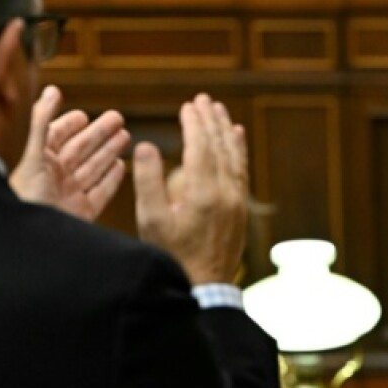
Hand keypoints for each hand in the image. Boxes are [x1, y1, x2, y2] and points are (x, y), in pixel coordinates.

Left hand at [10, 85, 129, 220]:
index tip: (82, 115)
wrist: (32, 238)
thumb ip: (43, 121)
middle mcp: (55, 177)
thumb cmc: (26, 196)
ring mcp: (70, 195)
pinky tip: (122, 167)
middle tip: (118, 118)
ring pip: (93, 168)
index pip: (56, 137)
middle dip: (99, 134)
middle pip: (81, 150)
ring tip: (126, 137)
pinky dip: (112, 179)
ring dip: (109, 151)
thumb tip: (53, 89)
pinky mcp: (83, 213)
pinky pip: (100, 192)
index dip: (68, 124)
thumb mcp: (34, 152)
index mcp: (39, 162)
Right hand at [133, 93, 247, 284]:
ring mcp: (237, 201)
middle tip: (204, 100)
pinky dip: (239, 151)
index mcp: (203, 193)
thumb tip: (145, 145)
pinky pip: (242, 172)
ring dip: (227, 132)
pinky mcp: (241, 209)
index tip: (188, 106)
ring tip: (220, 112)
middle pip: (221, 147)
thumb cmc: (171, 255)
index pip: (200, 147)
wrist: (205, 287)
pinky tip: (236, 139)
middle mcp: (226, 193)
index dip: (194, 124)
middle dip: (212, 121)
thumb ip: (147, 181)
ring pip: (235, 157)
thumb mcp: (151, 221)